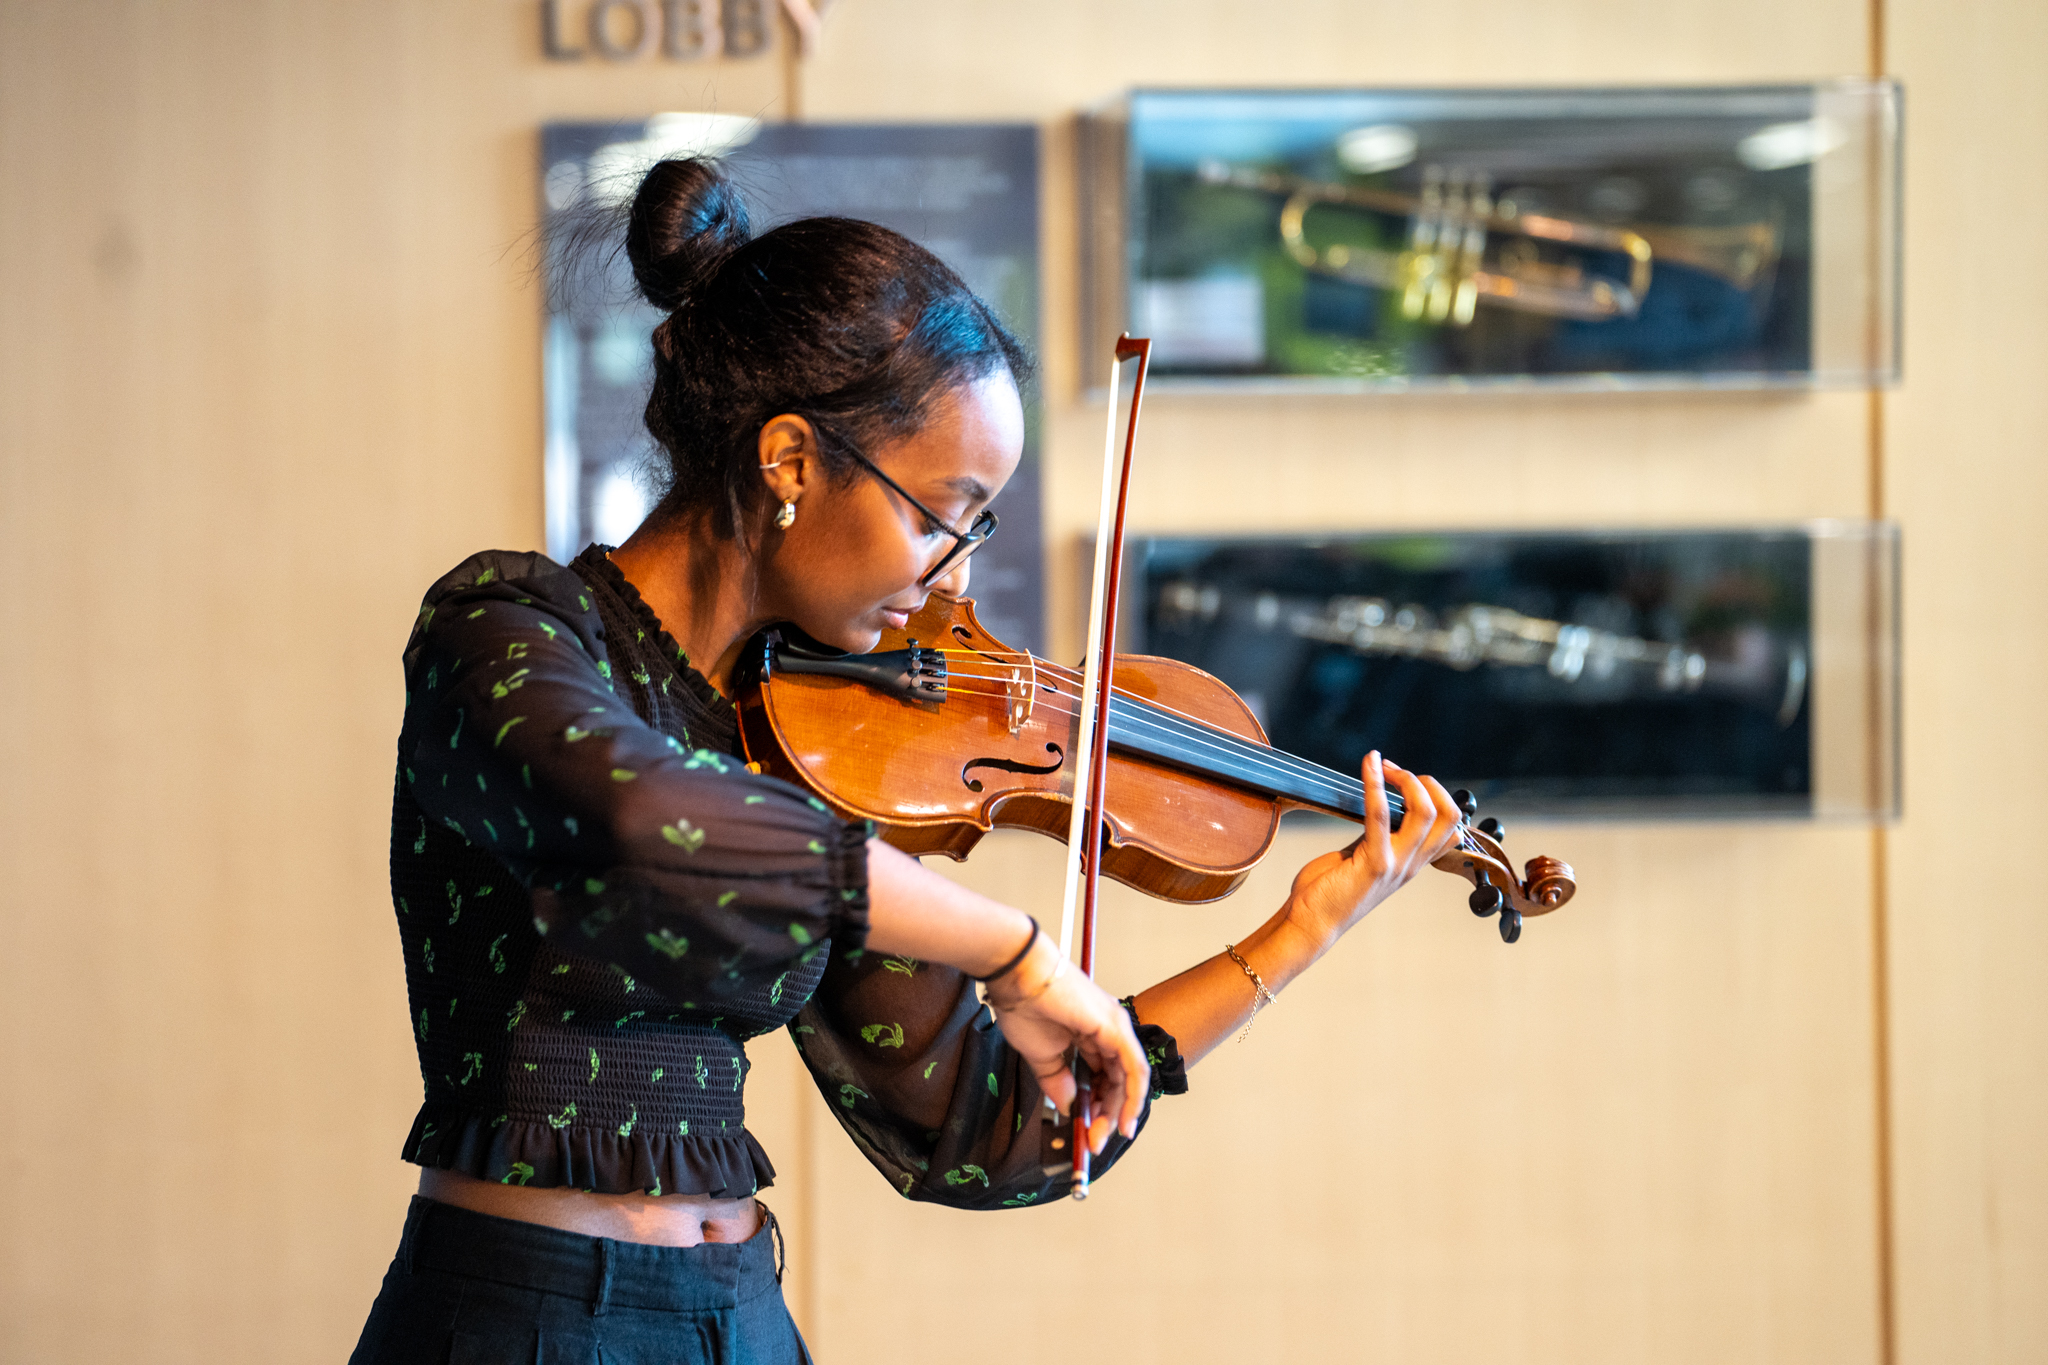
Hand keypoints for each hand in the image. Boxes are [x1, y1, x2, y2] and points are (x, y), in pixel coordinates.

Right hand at [985, 936, 1148, 1154]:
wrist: (1018, 978)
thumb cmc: (1025, 1005)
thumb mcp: (1042, 1056)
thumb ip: (1059, 1082)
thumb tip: (1069, 1106)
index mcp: (1091, 1034)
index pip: (1104, 1078)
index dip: (1097, 1109)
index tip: (1087, 1134)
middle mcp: (1108, 1031)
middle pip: (1118, 1082)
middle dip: (1106, 1116)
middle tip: (1094, 1142)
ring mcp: (1115, 1029)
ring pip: (1128, 1080)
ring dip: (1117, 1113)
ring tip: (1101, 1136)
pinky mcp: (1116, 1029)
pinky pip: (1133, 1070)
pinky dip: (1132, 1098)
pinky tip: (1123, 1119)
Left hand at [1283, 752, 1463, 947]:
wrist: (1309, 924)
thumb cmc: (1327, 892)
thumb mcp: (1361, 858)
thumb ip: (1376, 836)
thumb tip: (1378, 806)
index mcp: (1411, 863)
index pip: (1450, 828)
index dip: (1437, 796)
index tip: (1404, 780)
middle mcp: (1410, 865)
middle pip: (1449, 815)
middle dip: (1427, 783)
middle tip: (1394, 770)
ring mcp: (1396, 865)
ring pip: (1427, 813)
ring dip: (1407, 779)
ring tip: (1383, 766)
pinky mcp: (1374, 864)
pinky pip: (1380, 815)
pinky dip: (1375, 783)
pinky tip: (1369, 764)